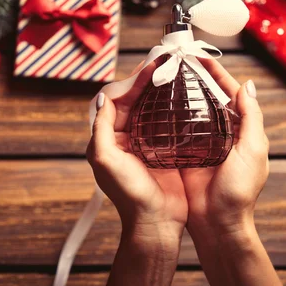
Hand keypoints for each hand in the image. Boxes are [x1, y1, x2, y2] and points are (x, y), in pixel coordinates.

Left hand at [86, 61, 186, 243]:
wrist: (156, 223)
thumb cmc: (129, 195)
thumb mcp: (105, 160)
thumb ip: (101, 127)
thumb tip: (102, 98)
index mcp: (108, 138)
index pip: (116, 99)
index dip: (132, 81)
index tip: (149, 67)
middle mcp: (125, 137)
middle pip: (134, 99)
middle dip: (147, 80)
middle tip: (164, 62)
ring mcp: (146, 142)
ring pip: (151, 107)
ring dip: (160, 89)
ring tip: (174, 72)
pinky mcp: (165, 148)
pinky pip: (167, 121)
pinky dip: (173, 106)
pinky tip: (184, 96)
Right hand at [180, 58, 268, 235]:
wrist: (217, 224)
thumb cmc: (239, 192)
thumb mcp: (252, 151)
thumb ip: (251, 118)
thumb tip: (249, 85)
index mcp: (240, 130)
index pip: (229, 93)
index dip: (216, 74)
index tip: (200, 57)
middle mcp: (221, 134)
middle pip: (208, 99)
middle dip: (195, 80)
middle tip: (177, 62)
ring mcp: (201, 144)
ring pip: (190, 112)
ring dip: (180, 95)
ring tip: (164, 77)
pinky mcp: (183, 155)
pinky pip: (175, 131)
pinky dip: (167, 117)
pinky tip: (156, 104)